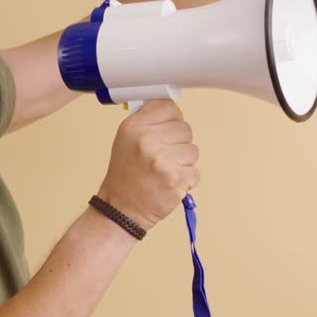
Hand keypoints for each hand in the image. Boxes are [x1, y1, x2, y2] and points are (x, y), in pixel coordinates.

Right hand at [95, 100, 200, 231]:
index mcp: (134, 127)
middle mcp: (147, 141)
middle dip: (178, 142)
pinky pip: (195, 172)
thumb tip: (171, 110)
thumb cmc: (125, 175)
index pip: (169, 107)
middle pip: (185, 128)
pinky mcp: (176, 180)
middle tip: (162, 156)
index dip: (171, 119)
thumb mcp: (125, 139)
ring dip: (183, 162)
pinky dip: (186, 179)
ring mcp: (163, 161)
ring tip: (165, 170)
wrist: (121, 209)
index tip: (166, 129)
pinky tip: (169, 183)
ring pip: (193, 150)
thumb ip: (147, 121)